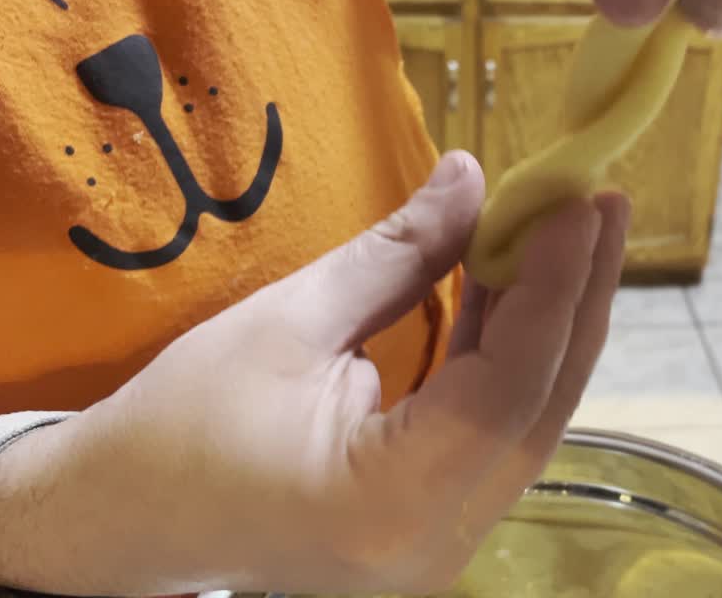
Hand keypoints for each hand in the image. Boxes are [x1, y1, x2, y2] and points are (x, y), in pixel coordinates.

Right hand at [0, 151, 630, 596]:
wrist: (121, 517)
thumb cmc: (180, 422)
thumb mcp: (290, 321)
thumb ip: (398, 253)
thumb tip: (474, 175)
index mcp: (388, 500)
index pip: (510, 386)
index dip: (554, 286)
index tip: (579, 202)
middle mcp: (433, 542)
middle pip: (538, 408)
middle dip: (575, 299)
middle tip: (600, 206)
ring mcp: (438, 545)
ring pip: (526, 423)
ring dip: (551, 325)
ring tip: (575, 233)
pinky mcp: (430, 525)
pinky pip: (493, 435)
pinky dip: (511, 360)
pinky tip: (521, 289)